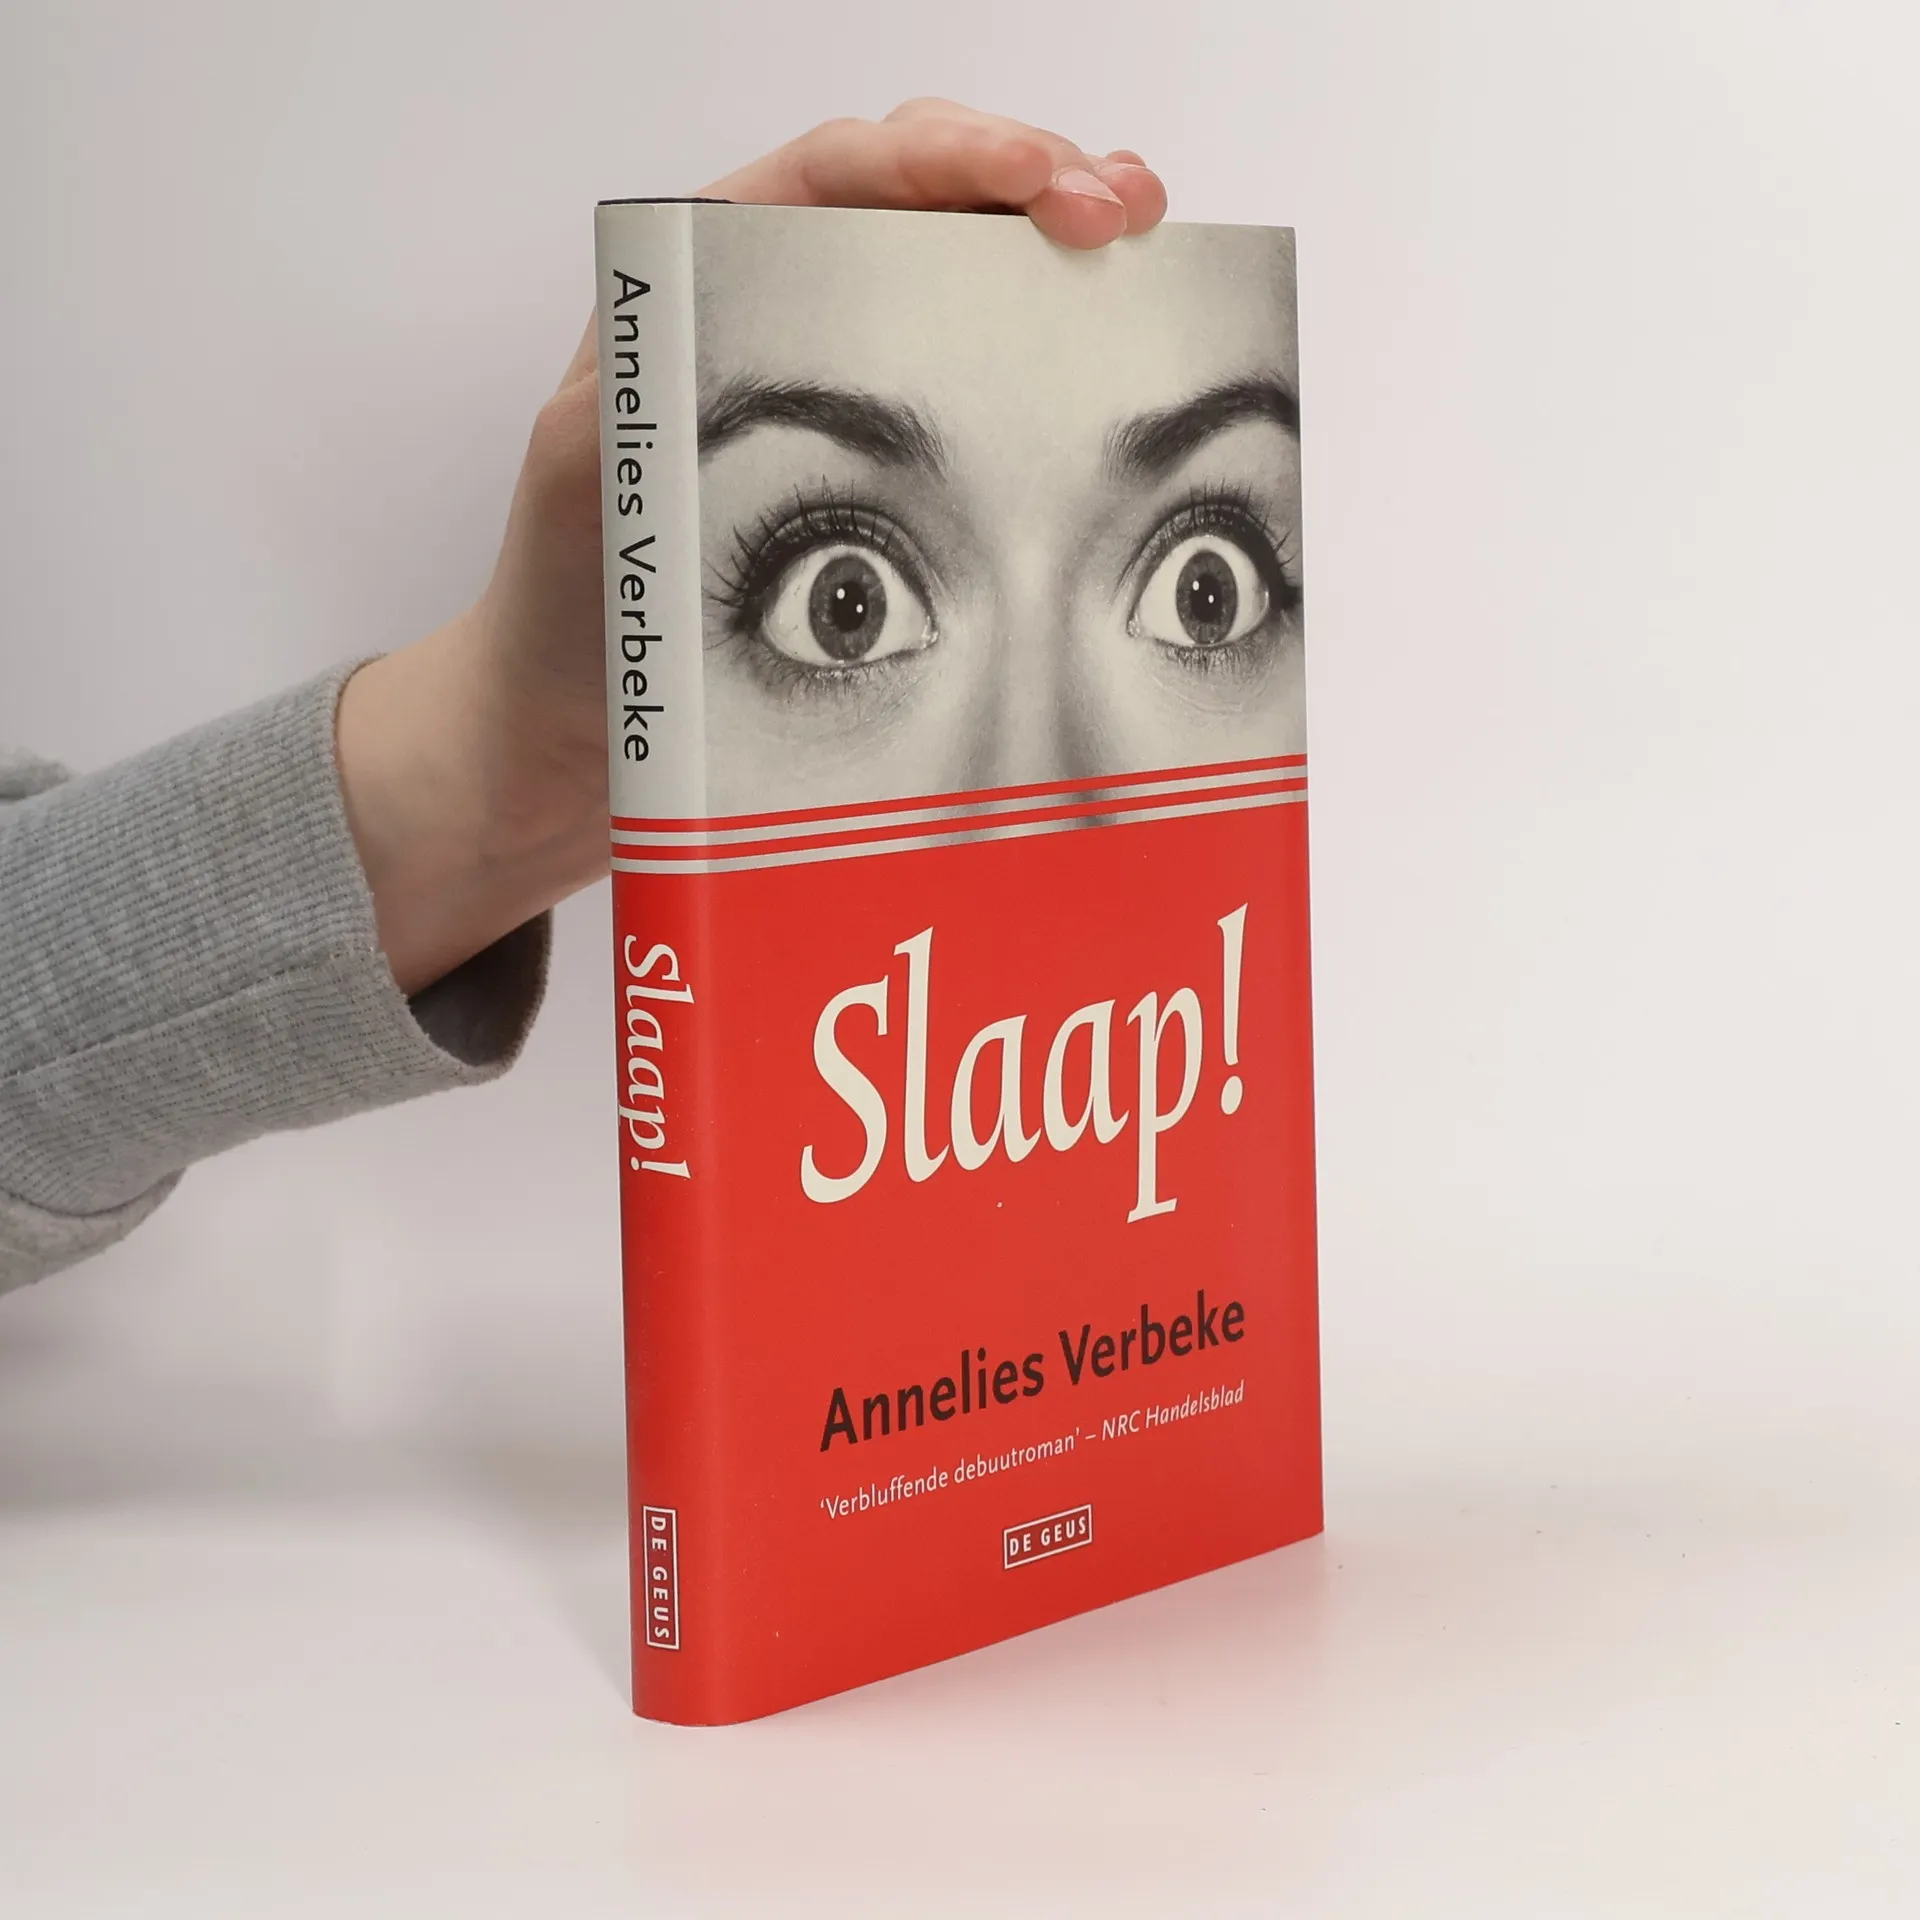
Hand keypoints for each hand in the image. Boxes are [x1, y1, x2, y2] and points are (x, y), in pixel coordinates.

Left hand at [335, 103, 1167, 993]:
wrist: (583, 734)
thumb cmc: (570, 613)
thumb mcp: (579, 499)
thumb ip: (619, 416)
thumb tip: (667, 355)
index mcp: (707, 288)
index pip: (841, 171)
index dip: (950, 155)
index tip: (1040, 183)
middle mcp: (787, 317)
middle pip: (930, 199)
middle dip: (1038, 177)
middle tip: (1125, 211)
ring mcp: (853, 391)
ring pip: (974, 276)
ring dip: (1065, 249)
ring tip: (1147, 244)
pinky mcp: (902, 476)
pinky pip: (993, 383)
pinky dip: (1066, 352)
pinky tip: (1126, 350)